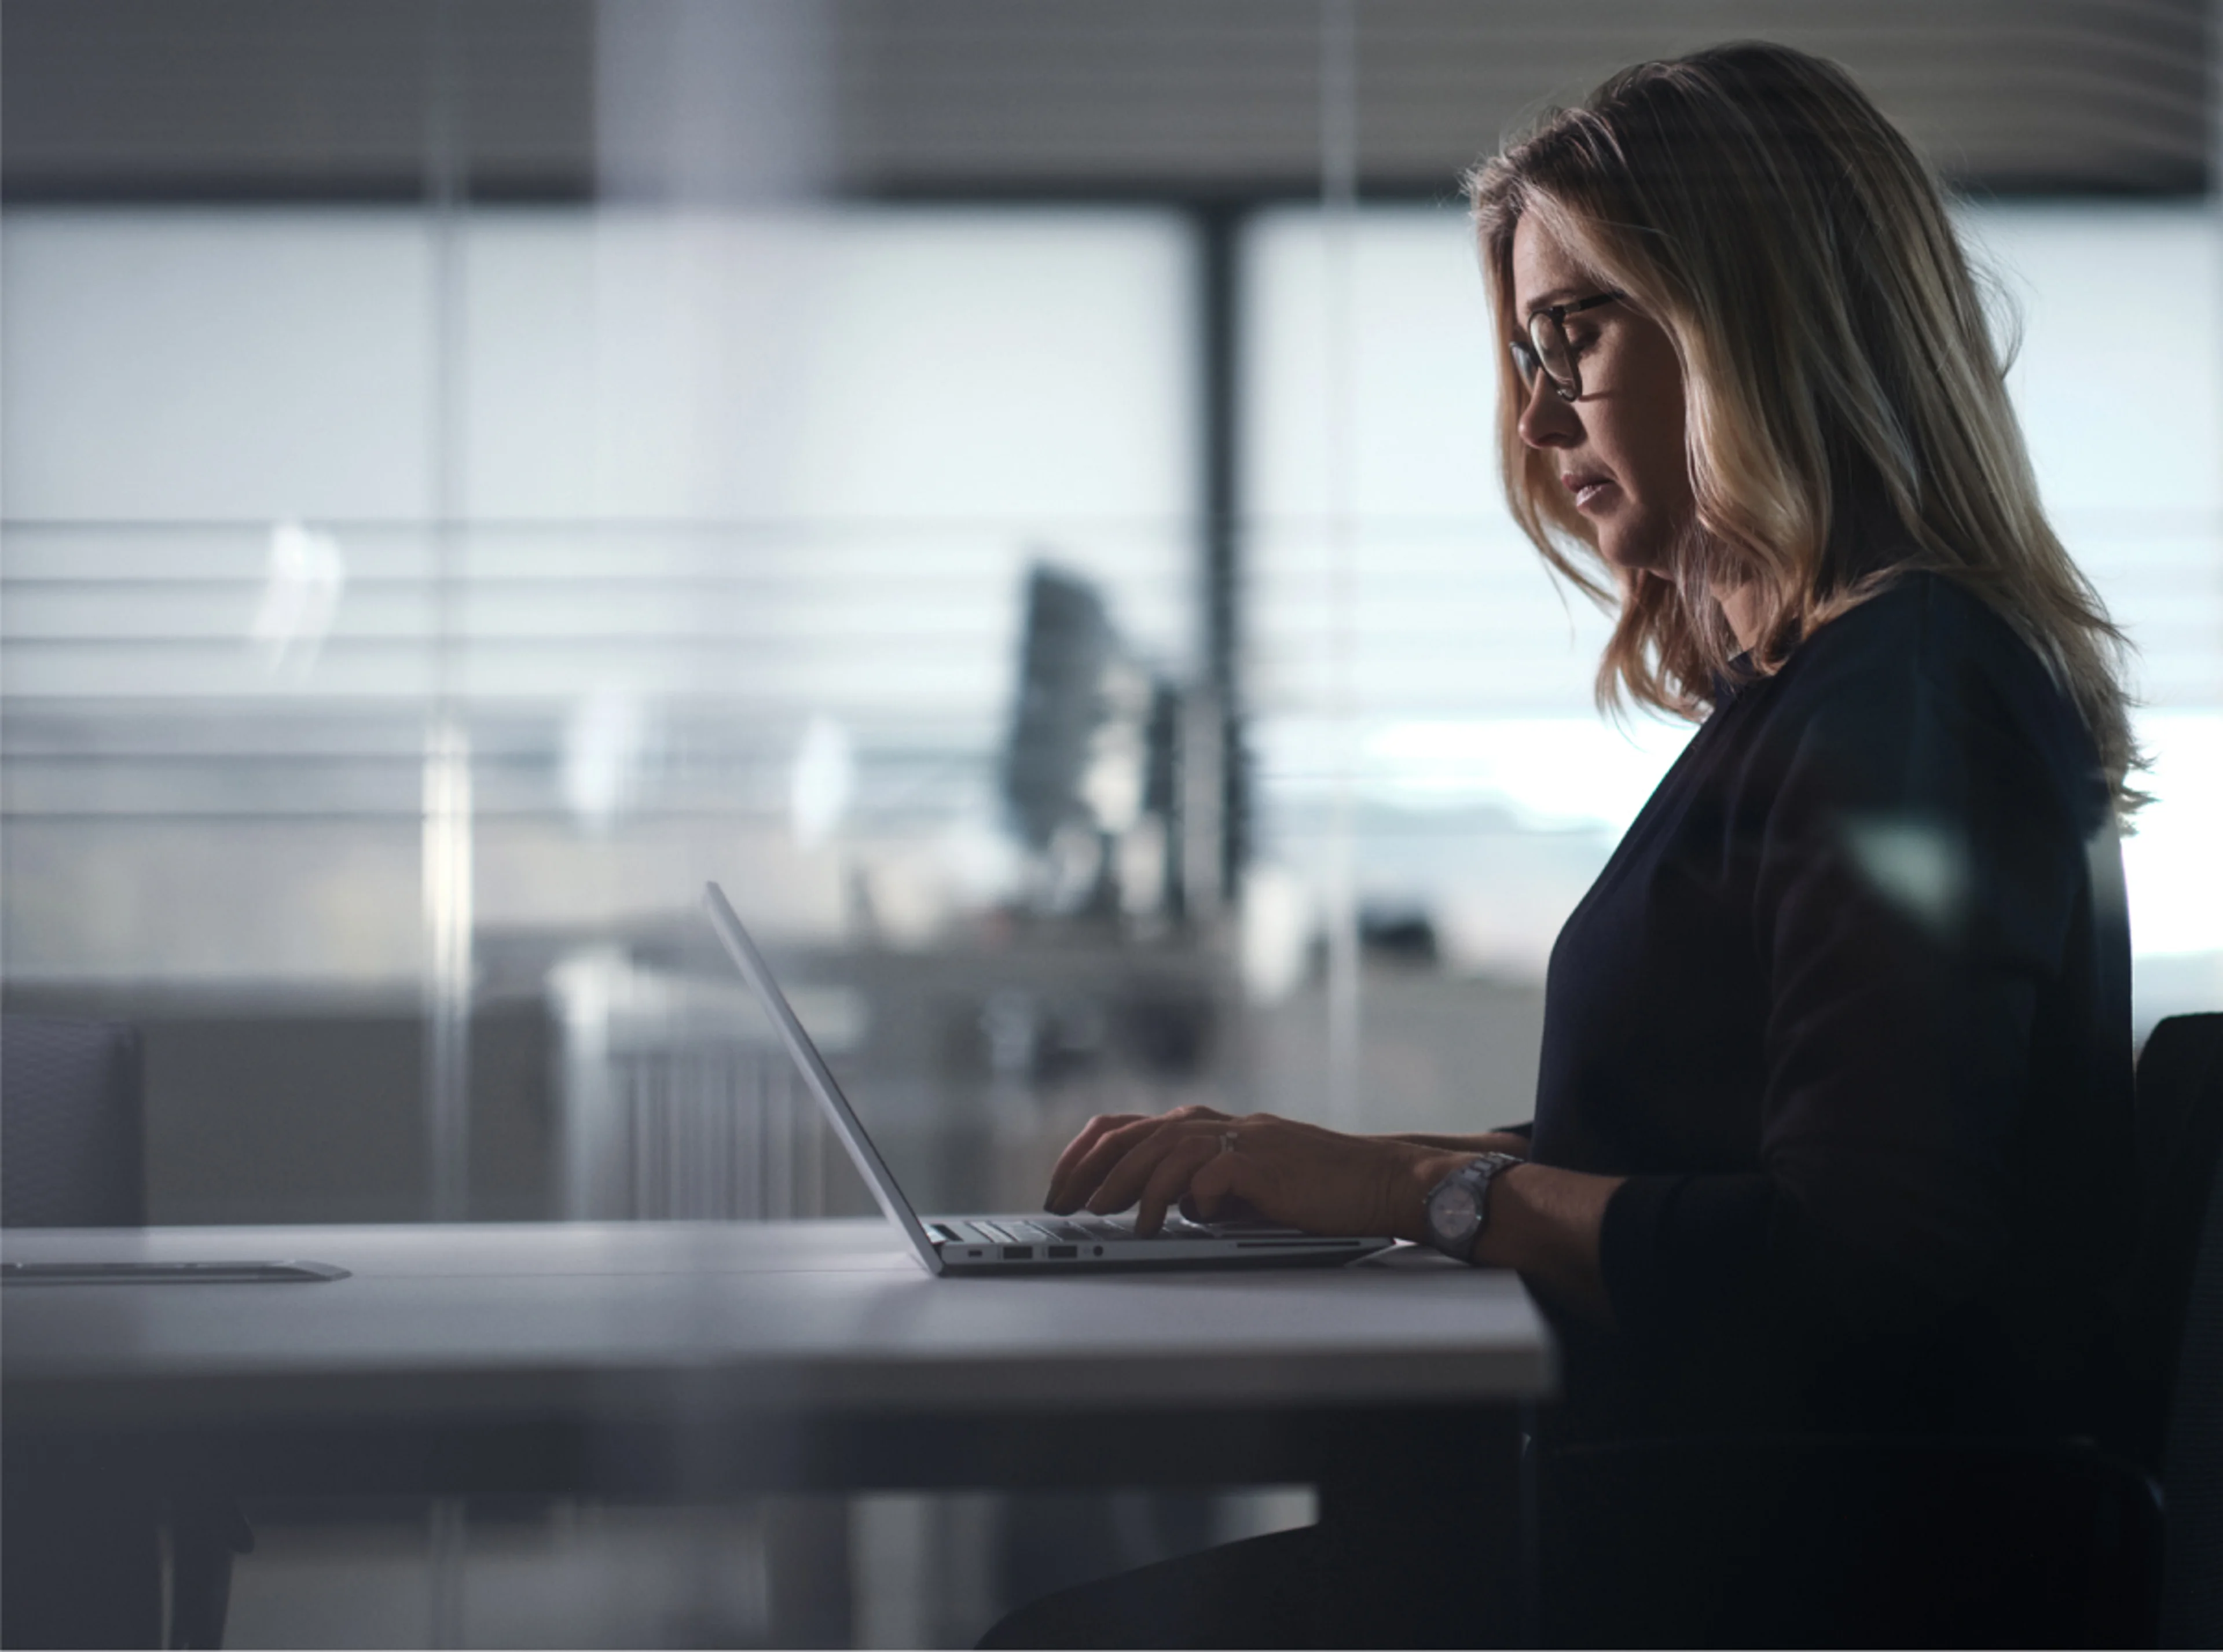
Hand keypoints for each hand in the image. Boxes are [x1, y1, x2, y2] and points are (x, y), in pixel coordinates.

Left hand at [1044, 1104, 1456, 1240]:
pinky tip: (1170, 1221)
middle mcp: (1224, 1126)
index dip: (1090, 1151)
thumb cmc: (1319, 1190)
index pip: (1134, 1126)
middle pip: (1139, 1133)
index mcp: (1215, 1128)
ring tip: (1106, 1215)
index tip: (1063, 1184)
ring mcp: (1245, 1140)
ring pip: (1166, 1147)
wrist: (1381, 1181)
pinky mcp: (1266, 1163)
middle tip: (1064, 1203)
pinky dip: (1183, 1196)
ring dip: (1129, 1184)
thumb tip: (1168, 1207)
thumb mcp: (1249, 1186)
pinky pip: (1210, 1172)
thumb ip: (1209, 1187)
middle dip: (1093, 1168)